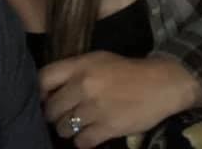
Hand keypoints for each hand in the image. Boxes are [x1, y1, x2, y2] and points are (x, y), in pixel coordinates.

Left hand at [40, 52, 201, 147]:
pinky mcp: (106, 128)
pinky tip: (92, 133)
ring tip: (81, 123)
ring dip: (69, 129)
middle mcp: (84, 86)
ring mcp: (94, 109)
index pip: (43, 79)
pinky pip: (80, 142)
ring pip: (62, 128)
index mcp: (81, 65)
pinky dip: (84, 140)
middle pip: (50, 109)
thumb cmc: (128, 71)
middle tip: (65, 114)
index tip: (45, 98)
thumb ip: (74, 72)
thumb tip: (49, 90)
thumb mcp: (99, 60)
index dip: (40, 92)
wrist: (161, 84)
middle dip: (55, 114)